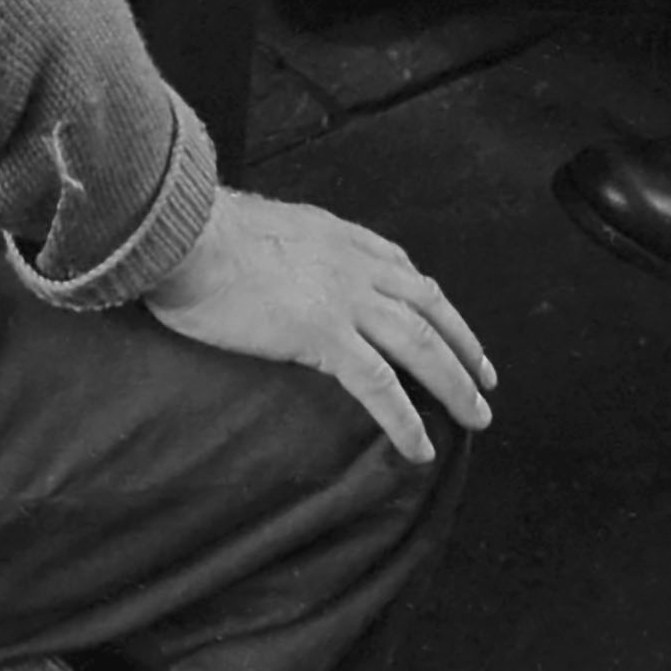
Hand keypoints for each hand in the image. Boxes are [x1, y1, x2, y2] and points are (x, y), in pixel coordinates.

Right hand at [145, 189, 495, 464]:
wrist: (184, 232)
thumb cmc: (200, 231)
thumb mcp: (258, 223)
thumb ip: (281, 245)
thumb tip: (267, 260)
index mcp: (338, 237)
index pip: (402, 268)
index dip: (430, 302)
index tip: (445, 323)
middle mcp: (355, 265)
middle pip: (430, 308)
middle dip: (464, 346)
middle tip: (486, 378)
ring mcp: (345, 300)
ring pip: (422, 347)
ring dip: (456, 385)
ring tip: (476, 417)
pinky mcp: (324, 335)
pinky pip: (380, 385)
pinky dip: (405, 419)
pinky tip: (419, 447)